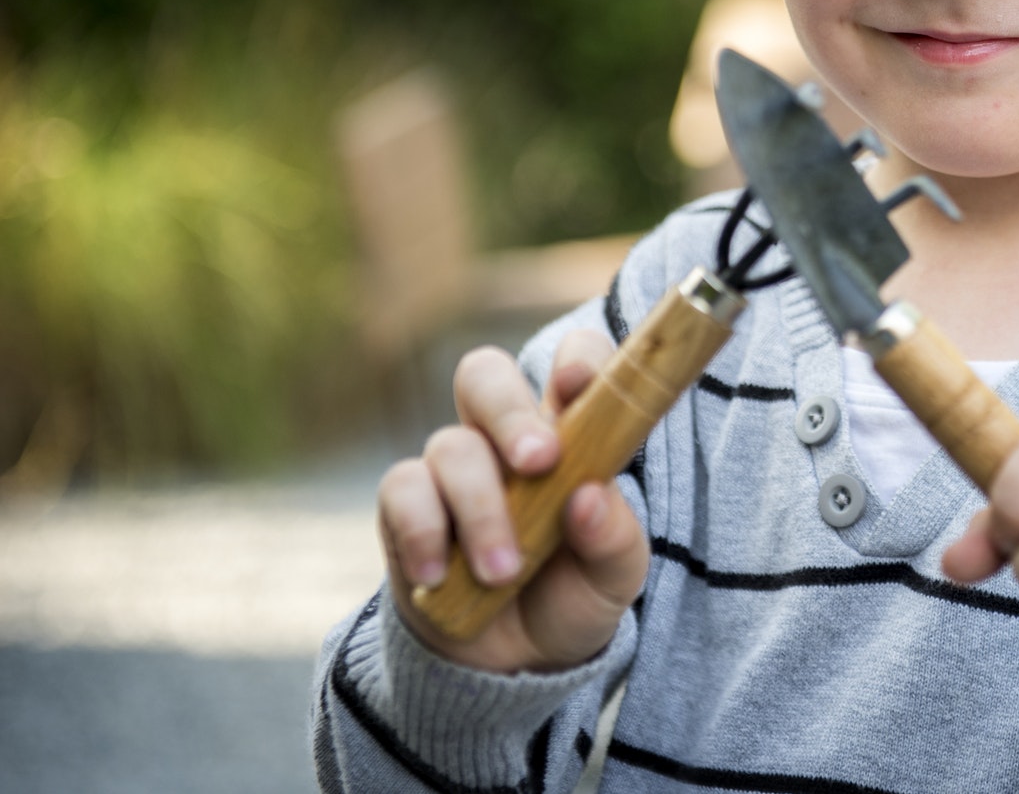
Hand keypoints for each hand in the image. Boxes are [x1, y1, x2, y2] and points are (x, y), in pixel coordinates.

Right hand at [376, 328, 648, 673]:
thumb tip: (590, 499)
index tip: (579, 382)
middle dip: (510, 413)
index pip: (573, 365)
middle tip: (540, 461)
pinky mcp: (407, 505)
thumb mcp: (613, 578)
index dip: (578, 359)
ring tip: (504, 573)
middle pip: (486, 376)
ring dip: (481, 509)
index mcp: (571, 435)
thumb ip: (614, 539)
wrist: (512, 662)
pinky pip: (402, 490)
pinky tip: (441, 576)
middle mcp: (506, 438)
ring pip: (451, 445)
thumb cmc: (571, 595)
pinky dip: (423, 532)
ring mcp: (454, 467)